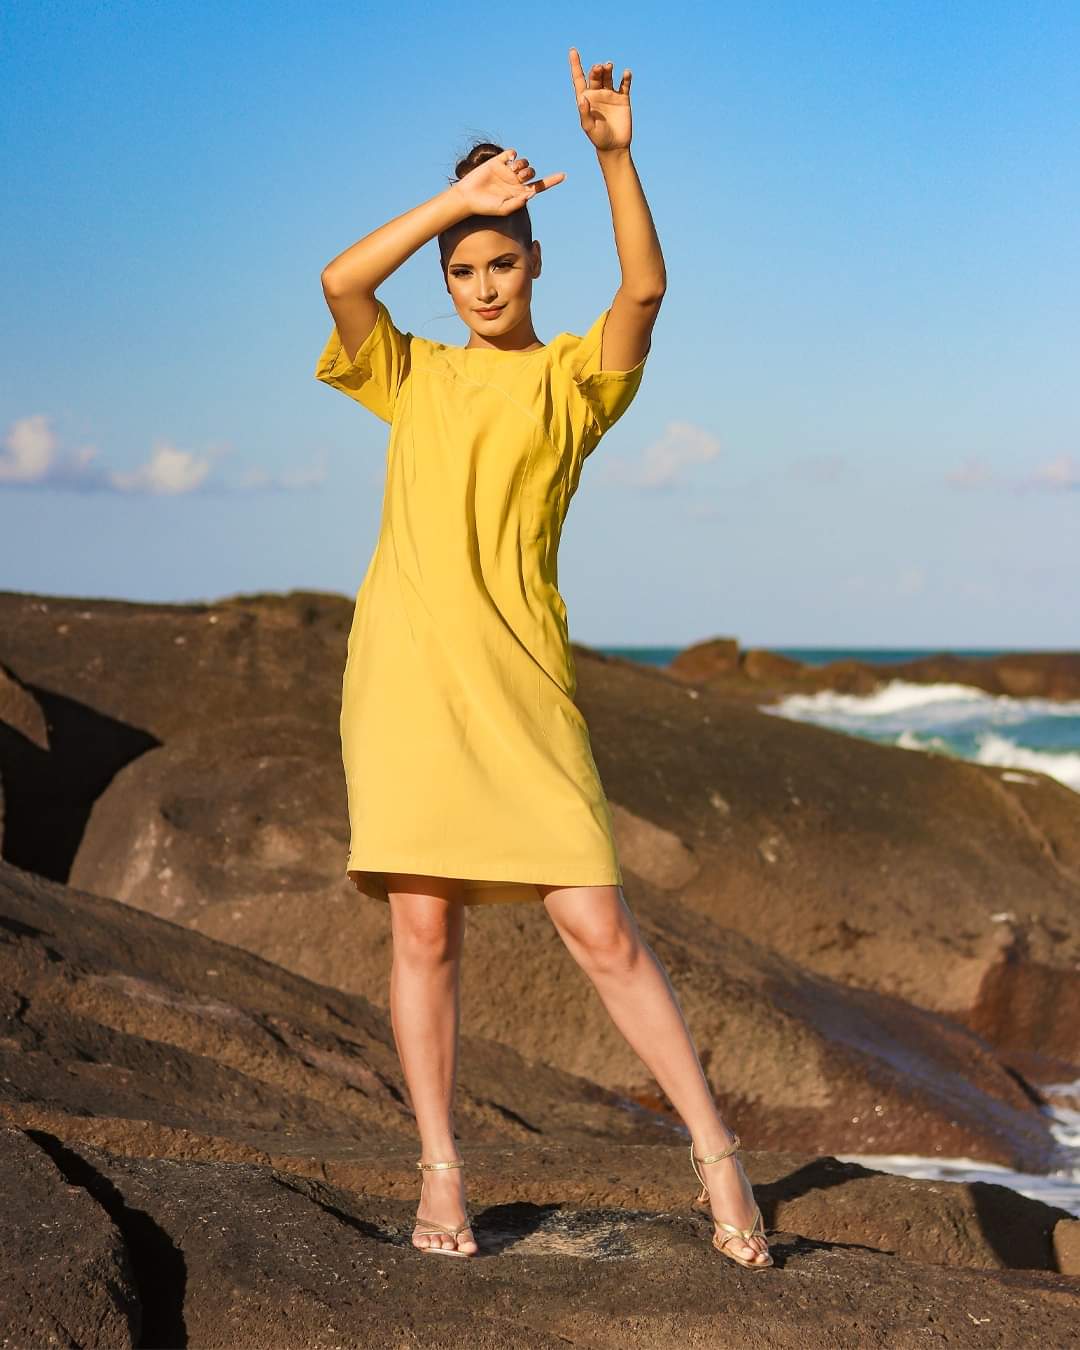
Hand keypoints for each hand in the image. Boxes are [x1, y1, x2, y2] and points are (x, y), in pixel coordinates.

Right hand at [451, 148, 565, 216]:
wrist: (468, 197)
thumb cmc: (485, 207)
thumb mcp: (504, 209)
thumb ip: (518, 202)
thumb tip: (532, 192)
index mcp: (520, 193)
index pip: (540, 186)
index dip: (552, 181)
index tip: (564, 175)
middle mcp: (515, 181)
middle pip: (532, 172)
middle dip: (528, 173)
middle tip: (518, 177)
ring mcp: (507, 171)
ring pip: (524, 162)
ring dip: (522, 165)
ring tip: (513, 170)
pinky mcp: (498, 162)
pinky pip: (511, 153)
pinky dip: (513, 155)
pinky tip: (509, 160)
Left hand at [569, 47, 631, 151]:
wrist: (614, 146)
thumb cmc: (598, 138)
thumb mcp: (589, 127)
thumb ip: (584, 113)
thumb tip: (582, 98)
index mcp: (586, 98)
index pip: (579, 78)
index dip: (576, 64)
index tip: (573, 51)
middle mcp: (597, 94)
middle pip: (595, 75)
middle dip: (596, 70)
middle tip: (599, 68)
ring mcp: (610, 95)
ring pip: (608, 76)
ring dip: (608, 69)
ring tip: (608, 66)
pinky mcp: (622, 98)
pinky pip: (624, 84)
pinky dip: (625, 77)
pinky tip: (626, 73)